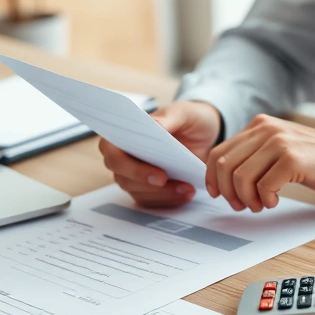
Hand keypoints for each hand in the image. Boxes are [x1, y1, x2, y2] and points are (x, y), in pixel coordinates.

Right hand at [99, 101, 220, 206]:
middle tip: (166, 180)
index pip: (110, 149)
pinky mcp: (146, 189)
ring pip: (137, 191)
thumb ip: (167, 119)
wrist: (204, 134)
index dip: (127, 163)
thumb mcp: (182, 113)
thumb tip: (154, 125)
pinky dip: (168, 200)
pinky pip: (151, 201)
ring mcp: (133, 175)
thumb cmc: (188, 119)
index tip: (154, 170)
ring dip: (161, 193)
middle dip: (144, 181)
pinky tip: (186, 194)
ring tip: (187, 188)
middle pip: (122, 176)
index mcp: (124, 132)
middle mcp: (123, 156)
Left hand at [206, 114, 314, 211]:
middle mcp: (266, 129)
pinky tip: (275, 201)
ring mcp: (279, 143)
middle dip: (228, 192)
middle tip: (241, 205)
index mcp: (259, 125)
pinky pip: (263, 186)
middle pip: (225, 165)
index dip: (212, 177)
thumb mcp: (278, 148)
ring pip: (241, 177)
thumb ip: (254, 154)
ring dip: (247, 199)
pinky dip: (265, 200)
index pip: (218, 151)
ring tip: (260, 205)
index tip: (218, 194)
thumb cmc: (314, 160)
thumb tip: (224, 177)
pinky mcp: (292, 159)